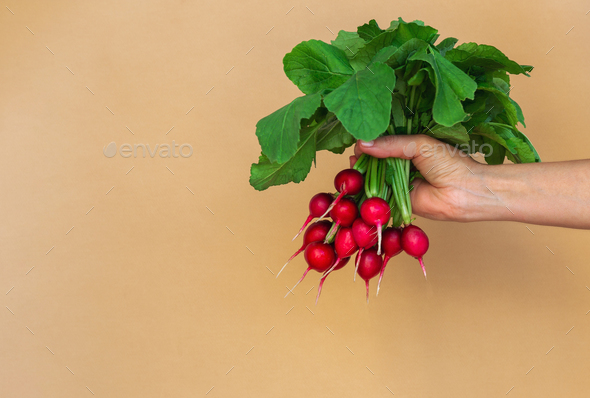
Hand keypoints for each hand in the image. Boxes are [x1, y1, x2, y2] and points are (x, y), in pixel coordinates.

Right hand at [351, 135, 488, 221]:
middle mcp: (401, 164)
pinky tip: (357, 182)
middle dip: (363, 157)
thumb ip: (391, 144)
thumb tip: (362, 143)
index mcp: (408, 147)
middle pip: (375, 159)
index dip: (370, 141)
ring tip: (353, 166)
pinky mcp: (395, 200)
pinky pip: (378, 194)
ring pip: (374, 176)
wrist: (463, 192)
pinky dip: (367, 189)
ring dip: (362, 172)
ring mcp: (397, 182)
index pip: (382, 142)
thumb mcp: (419, 144)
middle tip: (354, 155)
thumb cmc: (449, 163)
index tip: (359, 139)